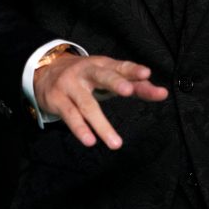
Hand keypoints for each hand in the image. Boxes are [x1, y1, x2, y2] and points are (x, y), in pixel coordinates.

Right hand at [34, 53, 167, 148]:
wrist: (45, 71)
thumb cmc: (86, 76)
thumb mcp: (108, 76)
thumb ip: (135, 85)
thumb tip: (162, 93)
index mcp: (103, 65)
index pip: (121, 67)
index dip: (133, 70)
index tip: (146, 74)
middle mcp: (87, 72)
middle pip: (103, 76)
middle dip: (116, 82)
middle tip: (128, 91)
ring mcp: (71, 85)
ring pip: (87, 105)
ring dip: (101, 124)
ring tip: (116, 143)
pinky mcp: (58, 100)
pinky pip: (70, 116)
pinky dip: (80, 129)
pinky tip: (90, 141)